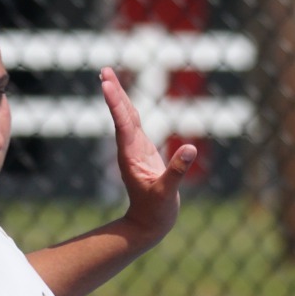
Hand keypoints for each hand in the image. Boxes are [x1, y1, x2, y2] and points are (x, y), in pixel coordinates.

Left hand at [100, 66, 197, 244]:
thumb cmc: (157, 212)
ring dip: (119, 97)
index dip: (116, 103)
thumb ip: (177, 172)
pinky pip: (134, 125)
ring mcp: (135, 150)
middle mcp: (129, 149)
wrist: (148, 225)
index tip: (106, 84)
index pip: (123, 123)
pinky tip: (124, 100)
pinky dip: (128, 109)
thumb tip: (190, 149)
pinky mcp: (142, 152)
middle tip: (104, 70)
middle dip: (113, 92)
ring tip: (108, 77)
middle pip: (121, 115)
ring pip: (126, 117)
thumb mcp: (168, 193)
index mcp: (131, 156)